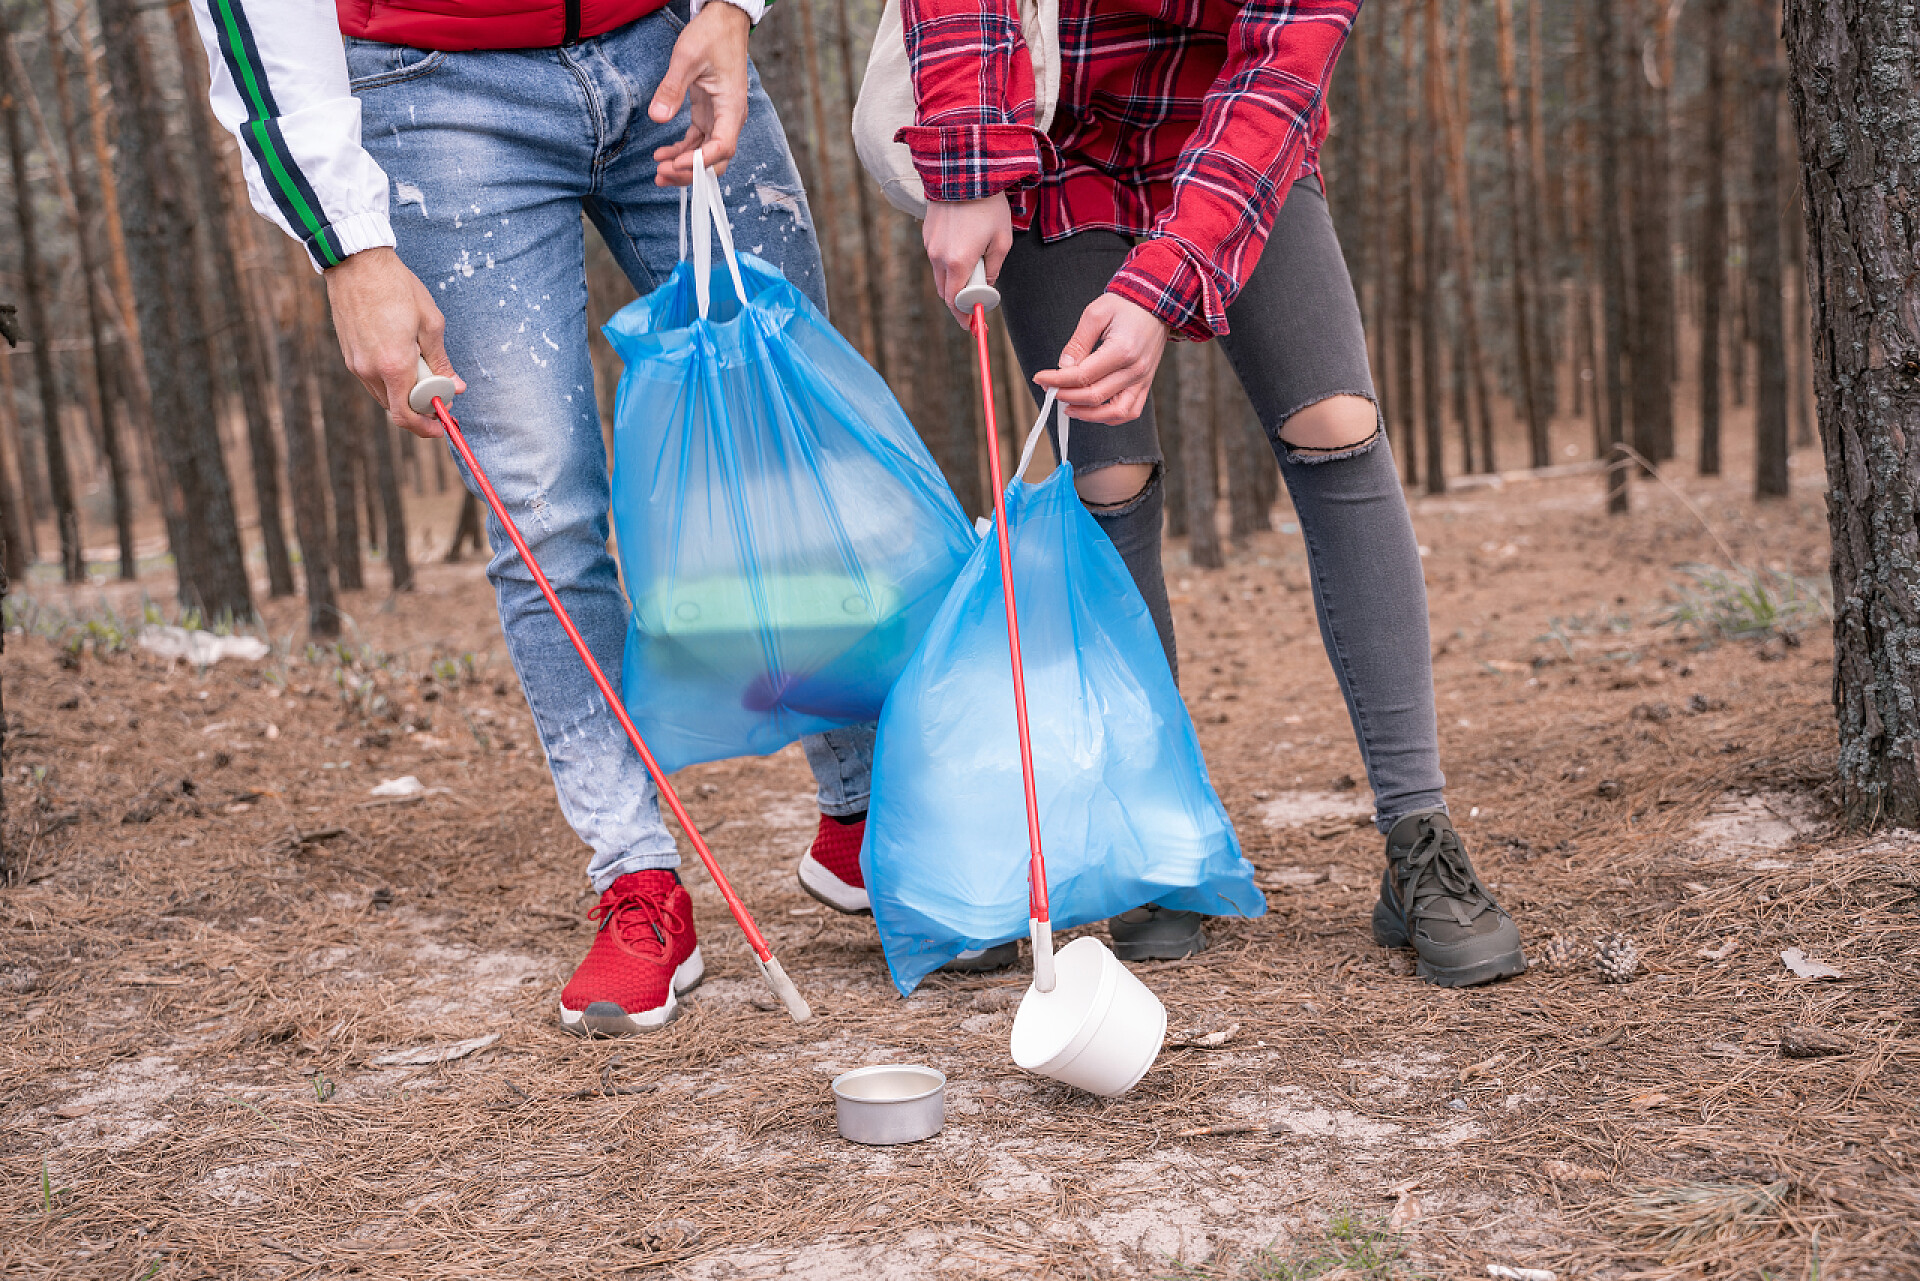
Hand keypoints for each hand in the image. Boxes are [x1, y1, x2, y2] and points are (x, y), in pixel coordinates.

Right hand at [324, 246, 462, 437]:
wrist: (356, 262)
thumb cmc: (397, 287)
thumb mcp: (431, 323)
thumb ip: (442, 361)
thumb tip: (455, 386)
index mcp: (393, 365)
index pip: (406, 416)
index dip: (427, 427)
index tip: (443, 425)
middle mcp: (370, 370)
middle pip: (396, 408)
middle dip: (420, 409)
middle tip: (440, 395)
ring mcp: (355, 363)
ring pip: (384, 395)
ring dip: (405, 393)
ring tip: (424, 370)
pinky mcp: (348, 354)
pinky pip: (372, 380)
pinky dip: (390, 379)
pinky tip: (404, 358)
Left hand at [651, 3, 751, 185]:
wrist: (724, 21)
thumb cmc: (712, 35)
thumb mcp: (687, 58)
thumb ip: (672, 89)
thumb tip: (657, 118)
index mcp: (732, 107)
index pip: (722, 147)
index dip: (699, 162)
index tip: (674, 163)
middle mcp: (730, 118)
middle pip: (716, 160)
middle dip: (691, 173)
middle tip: (662, 176)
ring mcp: (720, 118)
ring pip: (706, 155)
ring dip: (684, 167)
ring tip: (658, 172)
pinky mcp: (709, 114)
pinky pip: (697, 141)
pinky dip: (682, 151)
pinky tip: (662, 154)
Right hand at [924, 193, 1011, 323]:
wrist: (964, 171)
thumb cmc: (988, 205)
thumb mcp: (1002, 239)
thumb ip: (994, 268)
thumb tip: (987, 284)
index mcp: (958, 262)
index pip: (956, 301)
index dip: (964, 315)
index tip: (972, 324)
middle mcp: (938, 257)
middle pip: (945, 292)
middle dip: (959, 301)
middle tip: (975, 303)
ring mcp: (929, 245)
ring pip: (940, 276)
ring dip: (954, 281)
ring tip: (974, 270)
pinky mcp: (927, 235)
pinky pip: (936, 258)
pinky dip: (948, 263)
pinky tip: (964, 250)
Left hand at [1033, 293, 1168, 424]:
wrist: (1155, 306)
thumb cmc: (1126, 306)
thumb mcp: (1095, 314)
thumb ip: (1078, 343)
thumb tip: (1063, 367)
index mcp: (1122, 350)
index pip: (1083, 376)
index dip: (1057, 380)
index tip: (1040, 378)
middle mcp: (1135, 370)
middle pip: (1095, 396)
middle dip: (1066, 396)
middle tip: (1049, 390)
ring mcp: (1142, 380)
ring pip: (1114, 413)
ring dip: (1087, 415)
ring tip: (1068, 408)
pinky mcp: (1145, 385)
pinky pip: (1129, 412)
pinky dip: (1109, 418)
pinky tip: (1091, 412)